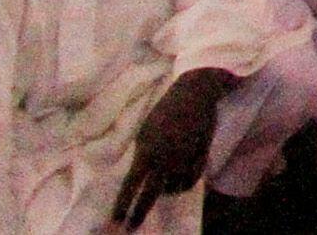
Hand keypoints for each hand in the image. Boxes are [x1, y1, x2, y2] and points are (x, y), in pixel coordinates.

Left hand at [113, 69, 231, 227]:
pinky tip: (179, 182)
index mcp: (147, 151)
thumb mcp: (145, 131)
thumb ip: (143, 153)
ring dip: (166, 191)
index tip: (115, 221)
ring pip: (174, 188)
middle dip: (139, 213)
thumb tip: (139, 174)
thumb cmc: (165, 110)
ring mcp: (184, 159)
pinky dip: (184, 184)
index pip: (131, 185)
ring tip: (163, 189)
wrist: (195, 94)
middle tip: (130, 229)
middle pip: (151, 194)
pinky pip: (191, 180)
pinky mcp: (201, 156)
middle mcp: (165, 159)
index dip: (122, 204)